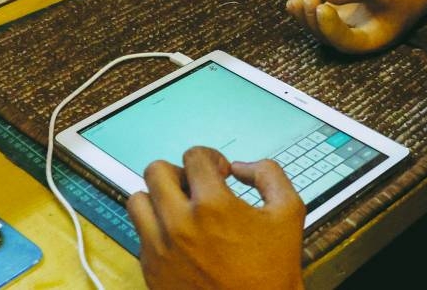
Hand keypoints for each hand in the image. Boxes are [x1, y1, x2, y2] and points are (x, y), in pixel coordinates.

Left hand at [127, 146, 304, 289]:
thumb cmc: (272, 269)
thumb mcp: (289, 211)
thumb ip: (268, 174)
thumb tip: (241, 167)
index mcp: (212, 205)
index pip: (193, 156)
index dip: (211, 158)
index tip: (220, 173)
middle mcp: (179, 224)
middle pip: (156, 171)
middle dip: (180, 173)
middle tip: (196, 187)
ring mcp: (160, 249)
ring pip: (137, 201)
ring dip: (159, 198)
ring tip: (180, 209)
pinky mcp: (151, 270)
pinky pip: (140, 234)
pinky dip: (156, 228)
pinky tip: (181, 238)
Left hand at [285, 0, 426, 53]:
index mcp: (373, 40)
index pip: (346, 41)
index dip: (331, 28)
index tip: (321, 6)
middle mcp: (358, 38)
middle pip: (330, 38)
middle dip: (316, 22)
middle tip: (309, 0)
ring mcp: (348, 28)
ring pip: (321, 30)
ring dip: (307, 18)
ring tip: (297, 1)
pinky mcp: (342, 16)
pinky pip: (320, 18)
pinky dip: (307, 11)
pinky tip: (293, 2)